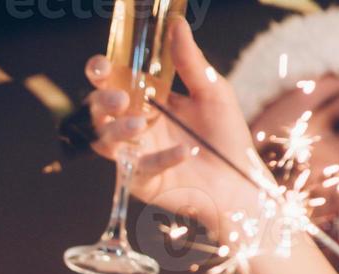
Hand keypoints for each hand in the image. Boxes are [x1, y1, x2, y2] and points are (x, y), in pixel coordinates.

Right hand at [86, 20, 263, 238]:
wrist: (239, 179)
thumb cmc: (225, 136)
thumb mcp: (212, 91)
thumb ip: (190, 62)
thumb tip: (176, 25)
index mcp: (146, 100)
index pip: (113, 83)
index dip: (100, 74)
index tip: (100, 67)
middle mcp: (134, 126)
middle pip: (99, 113)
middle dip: (102, 103)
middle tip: (120, 99)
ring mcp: (134, 155)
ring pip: (107, 142)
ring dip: (119, 131)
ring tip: (142, 125)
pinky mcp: (142, 182)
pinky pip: (140, 170)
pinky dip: (160, 159)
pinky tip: (182, 152)